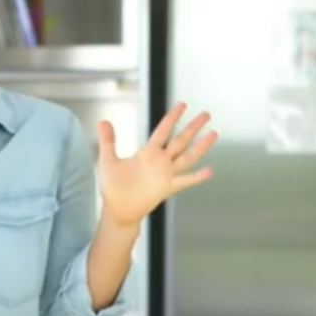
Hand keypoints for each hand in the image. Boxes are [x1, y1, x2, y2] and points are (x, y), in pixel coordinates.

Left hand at [96, 103, 216, 227]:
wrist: (118, 209)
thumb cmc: (113, 187)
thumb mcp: (108, 160)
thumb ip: (108, 140)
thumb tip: (102, 121)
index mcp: (147, 153)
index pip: (163, 130)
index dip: (172, 117)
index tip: (182, 105)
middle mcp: (159, 162)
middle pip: (181, 140)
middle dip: (193, 127)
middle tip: (205, 114)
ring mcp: (165, 174)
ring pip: (187, 157)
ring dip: (200, 146)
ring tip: (213, 134)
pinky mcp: (167, 188)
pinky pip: (185, 181)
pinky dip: (196, 177)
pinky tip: (209, 170)